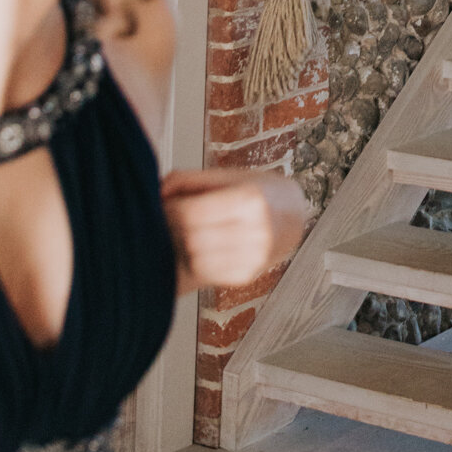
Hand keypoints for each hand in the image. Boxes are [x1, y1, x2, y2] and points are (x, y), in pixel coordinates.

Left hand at [161, 168, 306, 294]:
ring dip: (183, 248)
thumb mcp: (228, 175)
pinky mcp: (249, 276)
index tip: (165, 204)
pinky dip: (198, 261)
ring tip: (188, 233)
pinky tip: (204, 248)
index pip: (192, 212)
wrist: (295, 214)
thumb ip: (188, 179)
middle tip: (171, 220)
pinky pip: (207, 273)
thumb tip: (156, 192)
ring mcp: (255, 256)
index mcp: (250, 199)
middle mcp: (257, 230)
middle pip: (191, 237)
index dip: (171, 209)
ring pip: (196, 258)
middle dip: (174, 229)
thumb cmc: (257, 191)